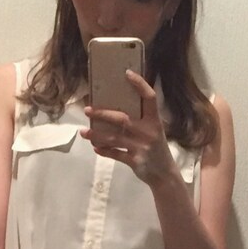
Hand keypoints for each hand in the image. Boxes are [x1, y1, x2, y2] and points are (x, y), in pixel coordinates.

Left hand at [82, 71, 180, 188]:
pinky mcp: (135, 161)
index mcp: (155, 121)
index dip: (140, 84)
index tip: (127, 73)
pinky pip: (115, 154)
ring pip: (114, 138)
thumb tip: (117, 106)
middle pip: (122, 119)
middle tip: (87, 110)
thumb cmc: (157, 149)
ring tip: (83, 132)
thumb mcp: (155, 131)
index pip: (150, 98)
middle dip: (102, 114)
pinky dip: (104, 151)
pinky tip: (95, 147)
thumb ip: (141, 120)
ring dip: (96, 135)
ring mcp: (142, 148)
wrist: (165, 175)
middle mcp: (148, 132)